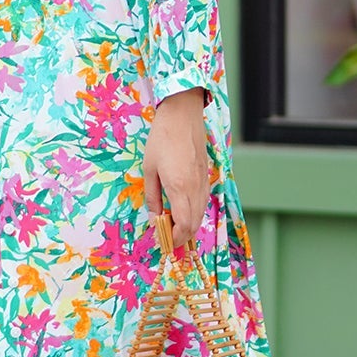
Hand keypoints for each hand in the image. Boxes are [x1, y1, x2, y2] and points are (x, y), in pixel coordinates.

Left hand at [141, 88, 208, 246]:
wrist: (183, 115)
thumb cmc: (162, 139)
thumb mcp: (149, 169)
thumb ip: (152, 196)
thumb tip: (154, 217)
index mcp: (179, 187)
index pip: (183, 225)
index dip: (175, 238)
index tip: (163, 241)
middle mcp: (196, 188)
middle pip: (195, 224)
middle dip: (181, 236)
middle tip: (166, 238)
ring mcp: (204, 182)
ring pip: (201, 214)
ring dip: (189, 225)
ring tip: (172, 226)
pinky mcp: (207, 176)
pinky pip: (203, 202)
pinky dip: (194, 213)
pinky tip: (182, 210)